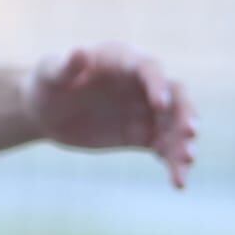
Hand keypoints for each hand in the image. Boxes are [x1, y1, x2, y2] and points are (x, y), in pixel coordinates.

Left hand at [23, 44, 198, 187]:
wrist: (44, 111)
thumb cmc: (46, 83)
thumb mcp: (49, 73)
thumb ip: (66, 66)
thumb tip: (79, 52)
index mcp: (123, 60)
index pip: (149, 68)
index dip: (157, 84)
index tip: (159, 105)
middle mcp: (142, 84)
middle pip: (175, 96)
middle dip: (184, 113)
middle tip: (189, 133)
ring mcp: (146, 111)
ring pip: (175, 125)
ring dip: (184, 143)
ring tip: (186, 163)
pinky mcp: (143, 135)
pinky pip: (165, 149)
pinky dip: (174, 164)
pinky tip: (178, 182)